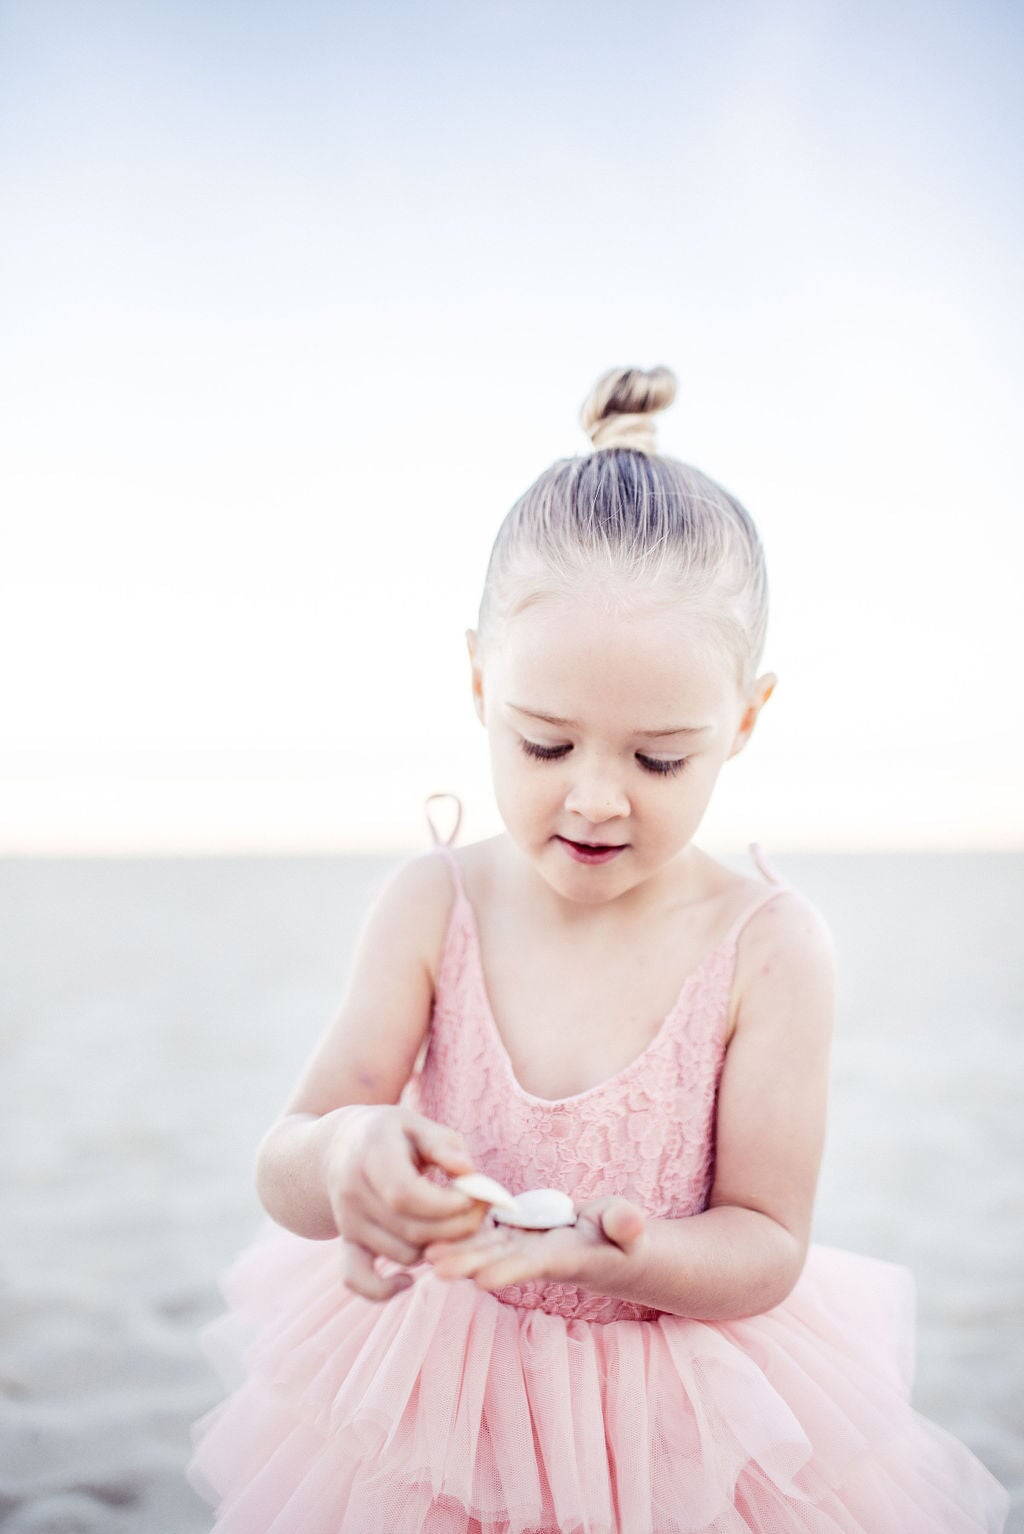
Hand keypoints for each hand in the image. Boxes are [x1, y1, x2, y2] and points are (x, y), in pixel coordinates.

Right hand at [322, 1105, 488, 1300]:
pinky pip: (357, 1279)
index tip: (475, 1198)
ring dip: (437, 1248)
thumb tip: (468, 1172)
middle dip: (455, 1228)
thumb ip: (443, 1145)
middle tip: (480, 1214)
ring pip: (401, 1254)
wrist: (339, 1146)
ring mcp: (346, 1220)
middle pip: (410, 1229)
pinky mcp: (346, 1242)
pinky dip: (384, 1289)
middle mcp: (352, 1190)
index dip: (445, 1205)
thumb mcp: (415, 1123)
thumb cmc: (390, 1134)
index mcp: (371, 1154)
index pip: (406, 1194)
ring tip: (454, 1225)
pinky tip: (408, 1280)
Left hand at [423, 1195, 646, 1292]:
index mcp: (566, 1258)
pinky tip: (433, 1233)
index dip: (510, 1270)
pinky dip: (462, 1235)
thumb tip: (631, 1225)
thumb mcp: (629, 1230)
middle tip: (435, 1266)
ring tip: (424, 1256)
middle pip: (500, 1261)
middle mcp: (538, 1258)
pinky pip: (487, 1235)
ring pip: (487, 1249)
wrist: (612, 1252)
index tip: (482, 1280)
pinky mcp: (516, 1237)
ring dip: (457, 1253)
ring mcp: (524, 1248)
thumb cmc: (624, 1239)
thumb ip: (626, 1225)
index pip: (536, 1264)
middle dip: (469, 1264)